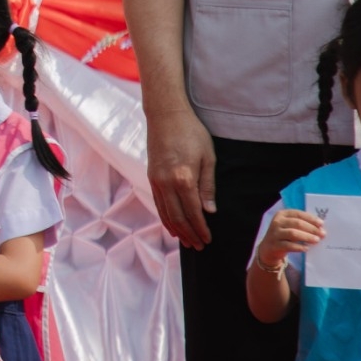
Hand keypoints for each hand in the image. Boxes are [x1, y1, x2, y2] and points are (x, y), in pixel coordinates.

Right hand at [147, 104, 217, 248]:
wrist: (165, 115)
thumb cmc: (192, 132)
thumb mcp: (208, 157)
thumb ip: (208, 185)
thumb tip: (209, 211)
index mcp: (184, 178)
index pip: (193, 212)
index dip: (201, 228)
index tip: (208, 240)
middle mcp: (166, 183)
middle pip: (177, 217)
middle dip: (189, 234)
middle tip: (199, 246)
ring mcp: (156, 180)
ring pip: (165, 212)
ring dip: (176, 229)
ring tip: (186, 241)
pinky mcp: (151, 176)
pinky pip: (157, 203)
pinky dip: (164, 217)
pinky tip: (171, 224)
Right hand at [255, 208, 324, 270]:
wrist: (268, 248)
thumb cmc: (284, 235)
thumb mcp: (289, 226)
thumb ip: (301, 224)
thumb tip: (320, 228)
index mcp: (282, 214)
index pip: (298, 214)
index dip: (311, 218)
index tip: (322, 224)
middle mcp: (277, 222)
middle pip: (297, 223)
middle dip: (311, 228)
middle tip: (322, 234)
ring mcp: (275, 233)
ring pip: (293, 233)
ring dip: (307, 237)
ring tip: (316, 240)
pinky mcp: (275, 245)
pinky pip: (288, 245)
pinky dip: (299, 247)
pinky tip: (306, 248)